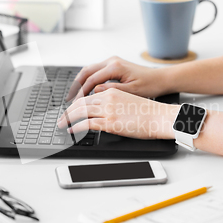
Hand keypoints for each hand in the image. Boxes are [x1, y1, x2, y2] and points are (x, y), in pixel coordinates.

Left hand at [58, 88, 178, 139]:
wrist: (160, 117)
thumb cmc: (149, 112)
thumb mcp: (129, 101)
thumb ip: (114, 103)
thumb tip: (104, 111)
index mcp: (112, 92)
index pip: (88, 96)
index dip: (77, 104)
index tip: (71, 110)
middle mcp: (108, 98)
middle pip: (81, 103)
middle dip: (68, 111)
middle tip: (61, 118)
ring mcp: (108, 110)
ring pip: (80, 112)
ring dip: (68, 119)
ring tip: (62, 125)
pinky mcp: (109, 122)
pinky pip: (86, 124)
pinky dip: (76, 128)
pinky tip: (71, 131)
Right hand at [67, 56, 168, 100]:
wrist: (160, 79)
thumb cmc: (149, 85)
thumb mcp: (131, 91)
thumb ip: (112, 90)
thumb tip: (95, 91)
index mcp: (115, 67)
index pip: (91, 79)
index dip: (81, 92)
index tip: (76, 103)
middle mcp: (112, 61)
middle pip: (86, 72)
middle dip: (76, 86)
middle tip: (69, 99)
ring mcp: (112, 62)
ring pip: (89, 70)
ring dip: (81, 82)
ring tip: (74, 95)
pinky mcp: (114, 65)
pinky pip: (96, 71)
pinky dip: (88, 80)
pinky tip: (85, 90)